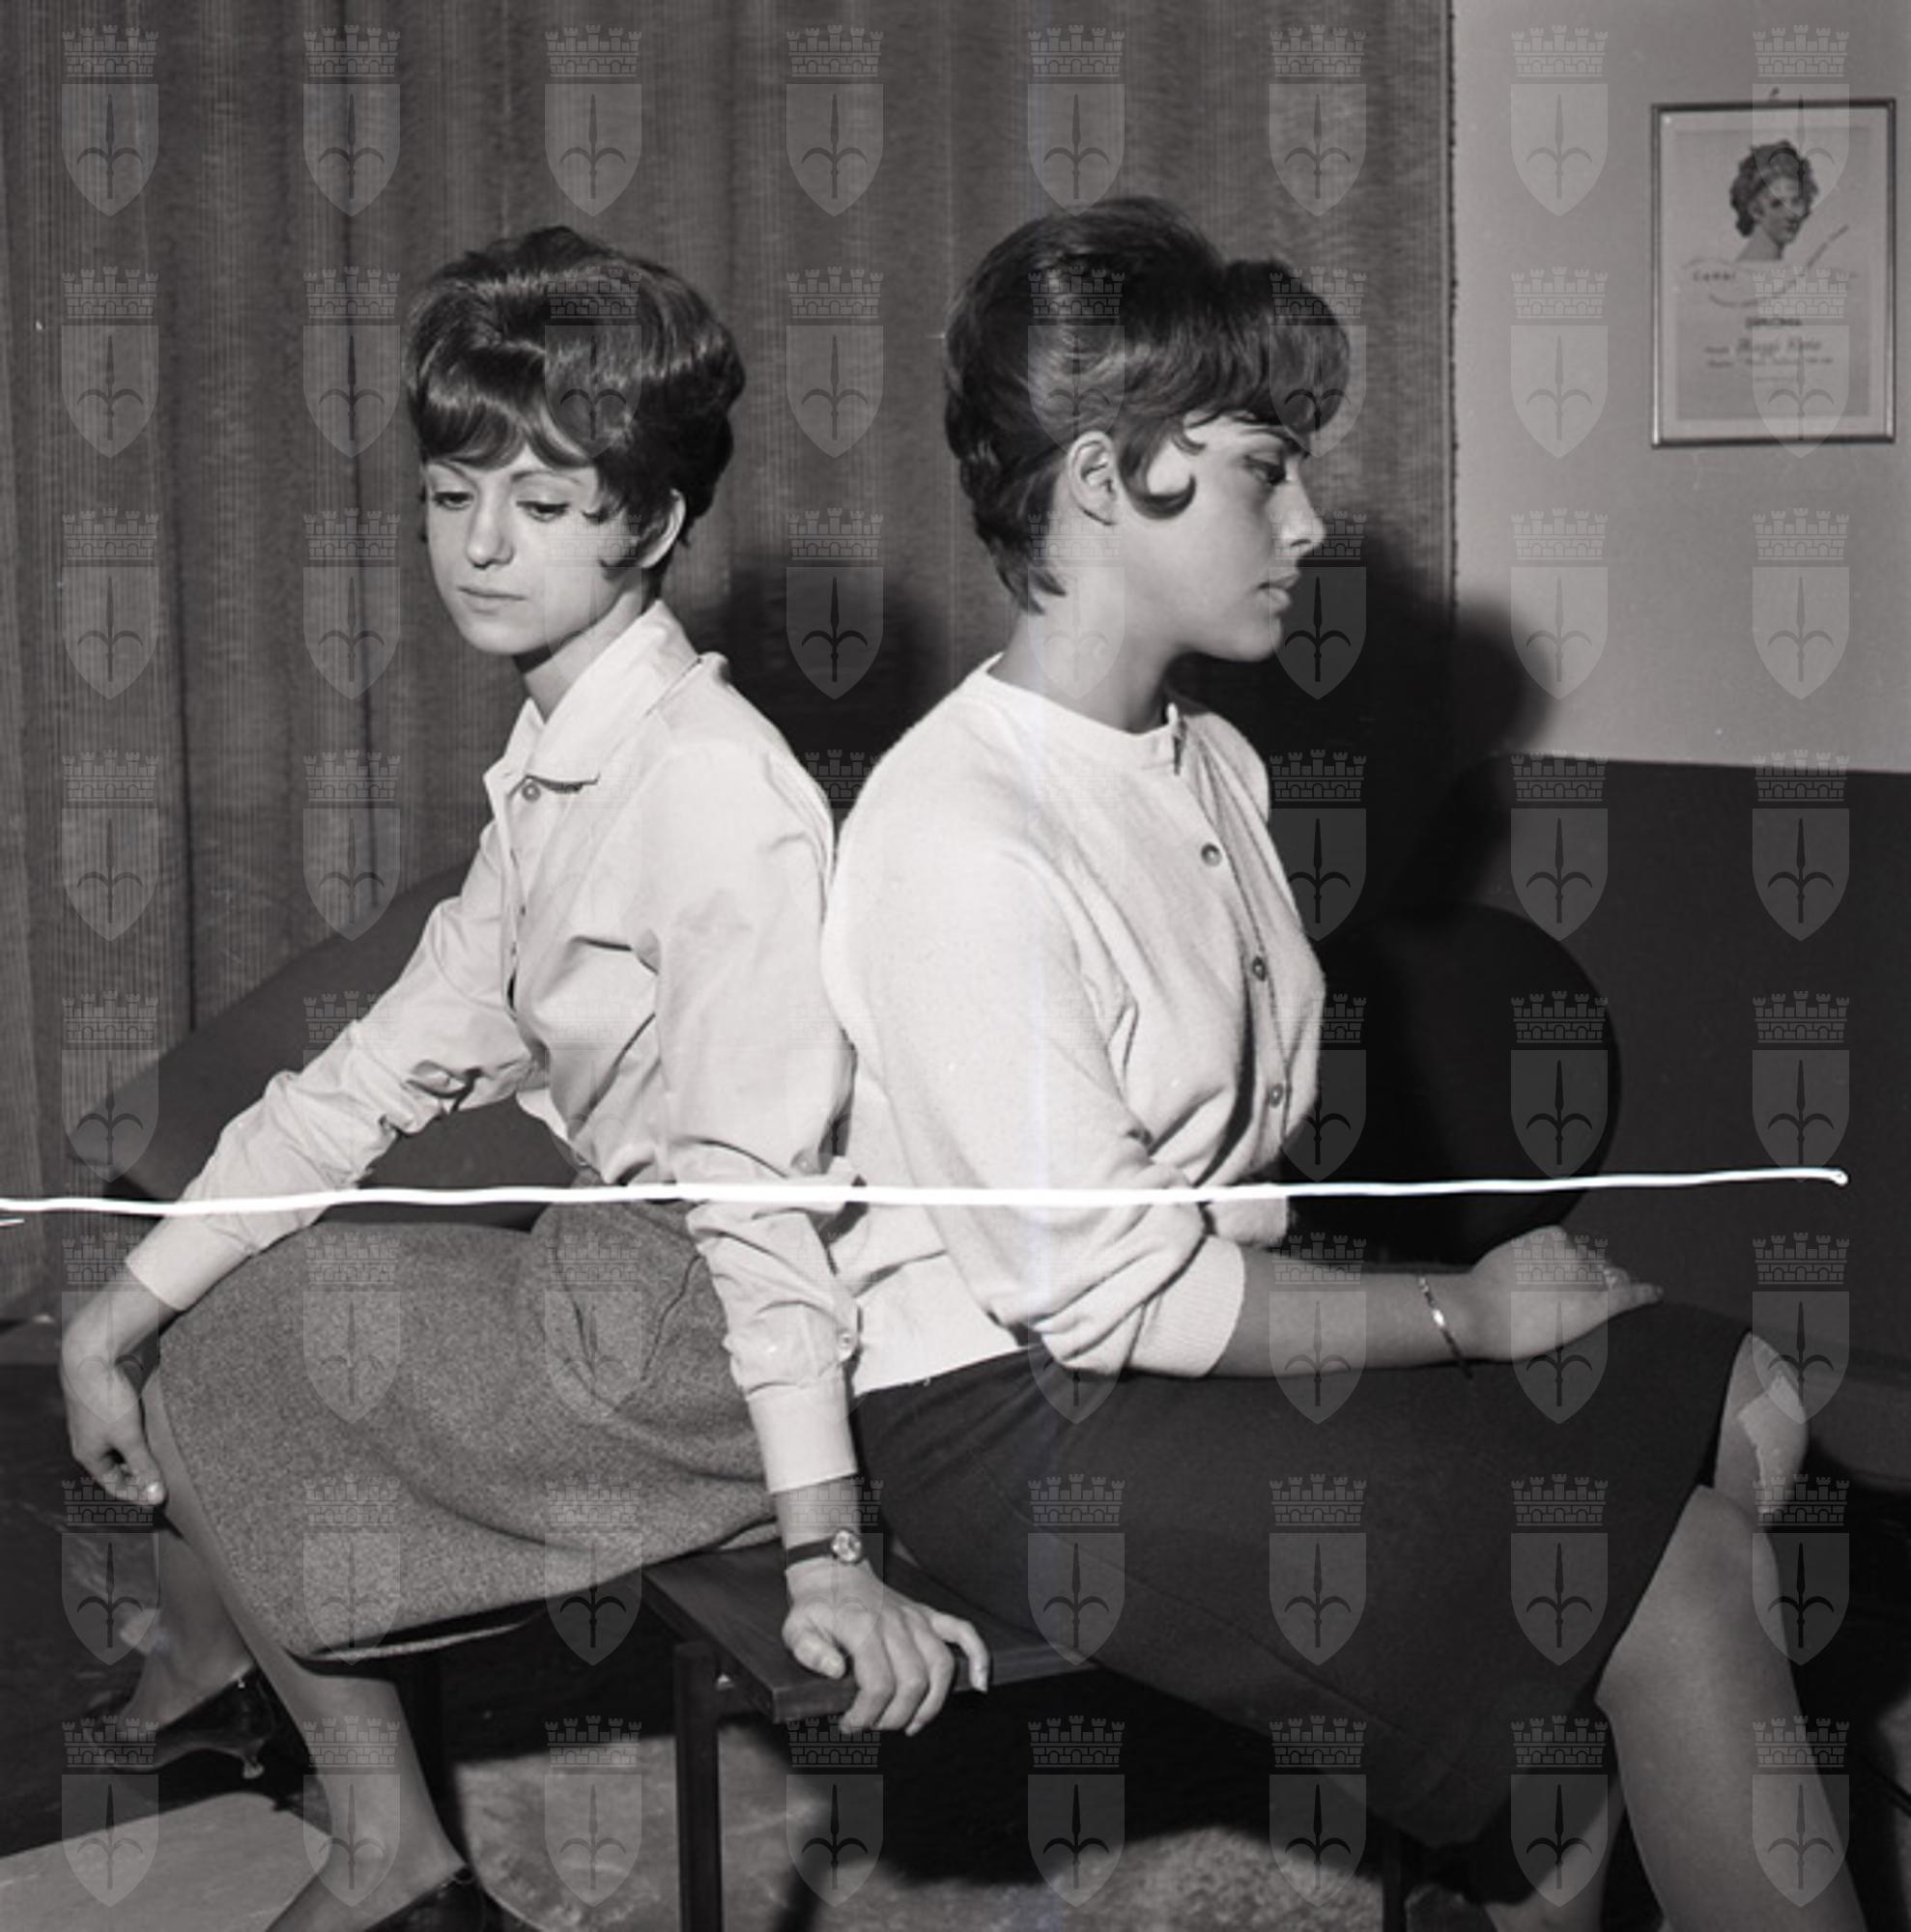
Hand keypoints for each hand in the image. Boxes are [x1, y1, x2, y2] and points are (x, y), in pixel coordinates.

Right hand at [59, 1272, 172, 1507]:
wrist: (93, 1355)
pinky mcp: (109, 1403)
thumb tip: (156, 1499)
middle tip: (169, 1479)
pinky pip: (127, 1425)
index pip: (114, 1485)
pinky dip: (143, 1431)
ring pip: (124, 1444)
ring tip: (170, 1455)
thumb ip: (143, 1466)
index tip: (160, 1499)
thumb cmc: (107, 1399)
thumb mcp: (128, 1436)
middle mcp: (90, 1440)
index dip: (136, 1494)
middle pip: (119, 1465)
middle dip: (141, 1473)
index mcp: (89, 1454)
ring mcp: (99, 1421)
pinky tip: (162, 1428)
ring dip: (144, 1450)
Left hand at [783, 1560, 990, 1734]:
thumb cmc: (817, 1605)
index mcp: (863, 1626)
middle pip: (913, 1681)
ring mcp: (916, 1618)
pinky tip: (980, 1683)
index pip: (878, 1683)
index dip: (866, 1715)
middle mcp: (896, 1622)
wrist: (834, 1571)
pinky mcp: (928, 1616)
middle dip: (896, 1716)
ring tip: (911, 1723)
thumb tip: (836, 1671)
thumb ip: (809, 1651)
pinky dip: (978, 1657)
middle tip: (875, 1725)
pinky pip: (962, 1632)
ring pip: (941, 1665)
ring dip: (931, 1703)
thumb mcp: (796, 1627)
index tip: (850, 1725)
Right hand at [1448, 1226, 1661, 1362]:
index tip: (1581, 1273)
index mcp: (1551, 1237)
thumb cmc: (1481, 1292)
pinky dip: (1646, 1294)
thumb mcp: (1504, 1260)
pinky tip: (1654, 1295)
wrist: (1477, 1311)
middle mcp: (1574, 1252)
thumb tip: (1533, 1272)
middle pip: (1600, 1262)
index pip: (1579, 1248)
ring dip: (1619, 1285)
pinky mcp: (1596, 1304)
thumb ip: (1527, 1260)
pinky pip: (1631, 1295)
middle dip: (1600, 1274)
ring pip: (1616, 1277)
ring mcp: (1587, 1277)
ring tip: (1626, 1293)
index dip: (1583, 1263)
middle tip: (1596, 1290)